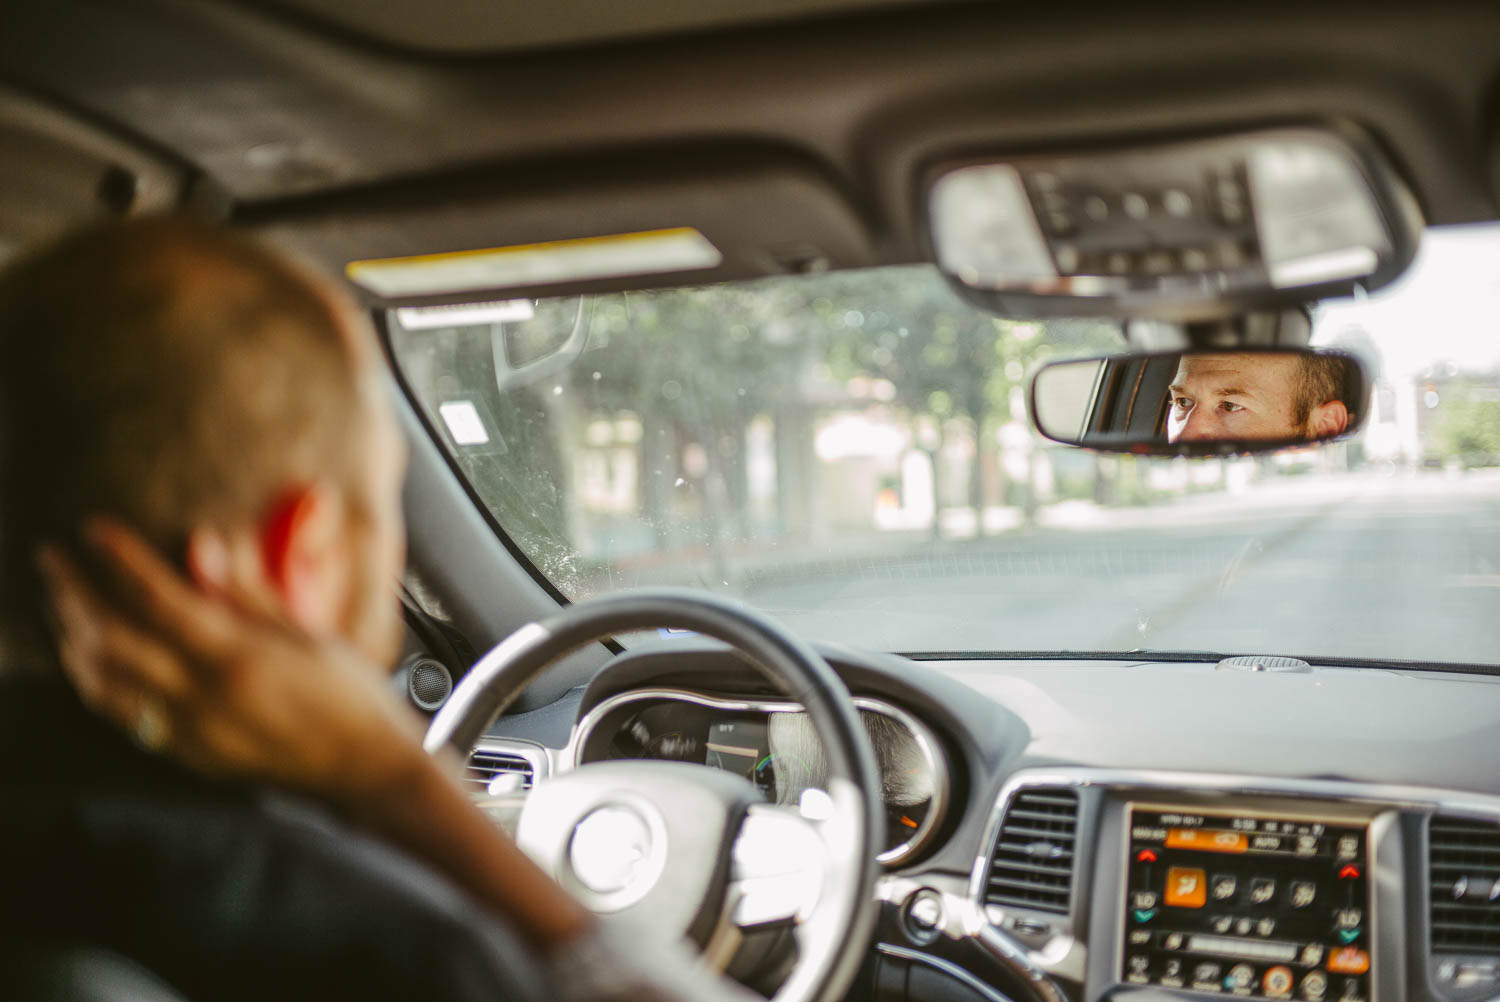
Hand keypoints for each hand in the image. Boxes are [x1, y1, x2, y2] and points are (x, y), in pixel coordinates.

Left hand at [36, 519, 427, 804]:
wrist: (363, 768)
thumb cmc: (350, 697)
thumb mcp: (308, 634)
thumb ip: (248, 593)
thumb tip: (204, 545)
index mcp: (238, 661)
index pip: (160, 600)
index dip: (121, 559)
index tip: (95, 528)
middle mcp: (203, 699)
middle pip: (112, 640)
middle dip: (74, 593)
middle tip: (53, 558)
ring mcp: (189, 731)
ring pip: (102, 682)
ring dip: (71, 636)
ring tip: (60, 600)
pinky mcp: (187, 753)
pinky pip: (119, 714)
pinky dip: (93, 680)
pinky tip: (87, 656)